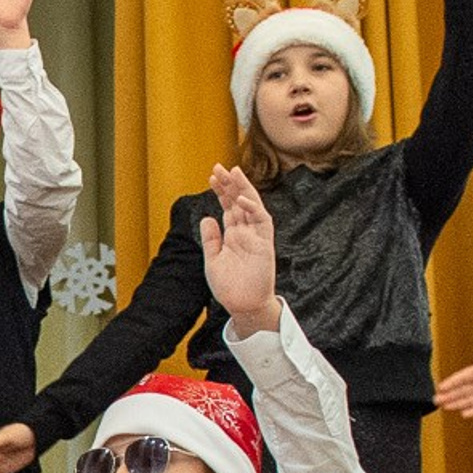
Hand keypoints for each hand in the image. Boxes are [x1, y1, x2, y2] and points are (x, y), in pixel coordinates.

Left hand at [199, 163, 277, 330]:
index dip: (221, 191)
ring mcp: (256, 236)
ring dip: (243, 189)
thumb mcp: (213, 259)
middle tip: (220, 167)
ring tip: (233, 173)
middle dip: (231, 184)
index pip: (228, 206)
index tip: (212, 176)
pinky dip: (252, 209)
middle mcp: (246, 232)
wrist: (241, 305)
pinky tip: (241, 199)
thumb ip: (211, 239)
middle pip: (240, 201)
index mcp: (233, 234)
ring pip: (252, 206)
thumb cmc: (229, 286)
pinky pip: (262, 221)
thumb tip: (207, 217)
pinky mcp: (265, 244)